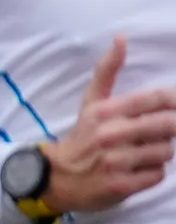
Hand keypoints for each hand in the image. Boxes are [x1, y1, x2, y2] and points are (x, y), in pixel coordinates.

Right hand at [42, 35, 175, 214]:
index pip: (155, 98)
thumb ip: (108, 70)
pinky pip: (158, 174)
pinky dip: (152, 172)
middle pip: (168, 125)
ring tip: (142, 152)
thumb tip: (121, 37)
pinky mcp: (121, 185)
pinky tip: (136, 170)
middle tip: (160, 131)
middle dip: (171, 128)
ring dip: (161, 152)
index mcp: (106, 111)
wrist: (58, 178)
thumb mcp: (91, 102)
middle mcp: (110, 135)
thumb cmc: (83, 136)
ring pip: (166, 151)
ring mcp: (116, 162)